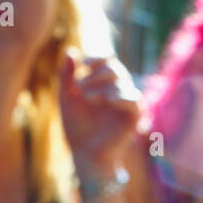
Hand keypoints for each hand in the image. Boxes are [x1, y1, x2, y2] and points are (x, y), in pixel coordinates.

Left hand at [59, 50, 140, 180]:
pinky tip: (109, 100)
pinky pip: (135, 101)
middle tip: (80, 89)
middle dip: (96, 75)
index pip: (107, 59)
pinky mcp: (133, 117)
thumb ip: (66, 75)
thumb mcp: (67, 98)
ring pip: (123, 82)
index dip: (98, 57)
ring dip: (104, 86)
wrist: (84, 152)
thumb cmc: (75, 126)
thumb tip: (70, 50)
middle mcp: (118, 89)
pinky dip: (123, 97)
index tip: (84, 64)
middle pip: (114, 68)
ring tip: (88, 98)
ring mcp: (127, 102)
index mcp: (104, 81)